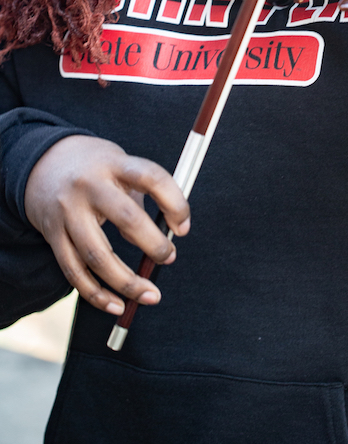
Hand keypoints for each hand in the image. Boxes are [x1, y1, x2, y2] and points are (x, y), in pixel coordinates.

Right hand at [25, 135, 189, 315]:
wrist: (42, 163)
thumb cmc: (94, 167)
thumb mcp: (119, 165)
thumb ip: (140, 196)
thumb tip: (162, 239)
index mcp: (114, 164)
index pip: (151, 178)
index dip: (174, 203)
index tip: (184, 227)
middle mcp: (90, 186)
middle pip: (126, 219)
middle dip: (154, 245)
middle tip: (168, 257)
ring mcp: (68, 212)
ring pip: (98, 256)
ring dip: (127, 282)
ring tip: (150, 294)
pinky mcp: (53, 235)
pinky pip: (74, 272)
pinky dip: (97, 294)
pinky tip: (117, 304)